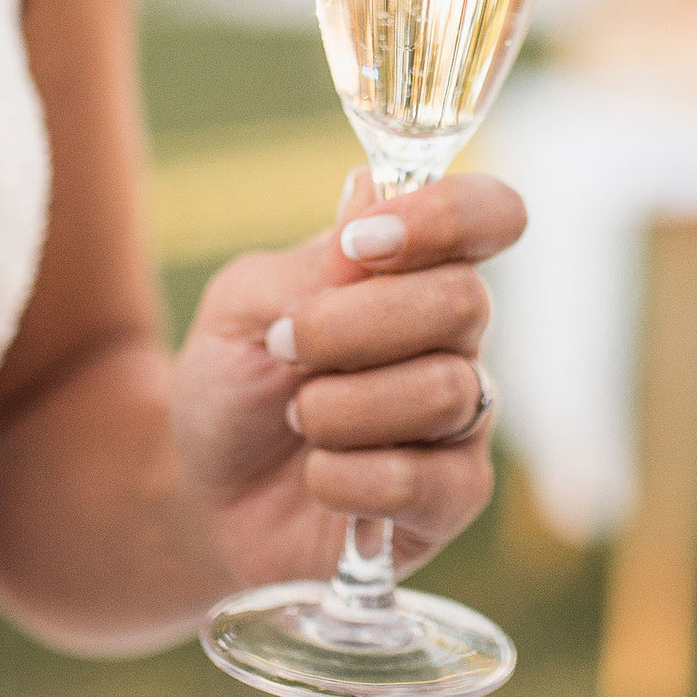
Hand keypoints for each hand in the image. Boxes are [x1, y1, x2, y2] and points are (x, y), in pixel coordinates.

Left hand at [172, 169, 525, 588]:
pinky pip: (421, 481)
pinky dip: (343, 478)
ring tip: (297, 419)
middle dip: (352, 325)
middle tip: (285, 347)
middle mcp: (454, 339)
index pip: (491, 215)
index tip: (363, 242)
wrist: (205, 495)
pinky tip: (318, 477)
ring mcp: (462, 420)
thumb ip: (311, 265)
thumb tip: (373, 196)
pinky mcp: (451, 499)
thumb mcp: (241, 309)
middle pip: (464, 300)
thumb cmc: (234, 386)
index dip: (447, 215)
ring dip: (338, 408)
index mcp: (415, 271)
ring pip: (444, 391)